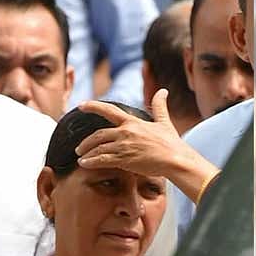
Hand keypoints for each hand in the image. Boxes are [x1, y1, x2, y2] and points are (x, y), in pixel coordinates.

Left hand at [76, 89, 218, 202]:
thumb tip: (163, 91)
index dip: (93, 106)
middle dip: (86, 142)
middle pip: (98, 135)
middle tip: (79, 148)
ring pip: (98, 148)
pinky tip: (85, 165)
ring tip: (81, 159)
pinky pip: (102, 160)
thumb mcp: (164, 121)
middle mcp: (125, 132)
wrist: (176, 159)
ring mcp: (124, 146)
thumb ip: (160, 106)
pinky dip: (91, 162)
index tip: (81, 104)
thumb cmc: (171, 142)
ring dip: (87, 154)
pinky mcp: (124, 159)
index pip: (109, 110)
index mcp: (132, 122)